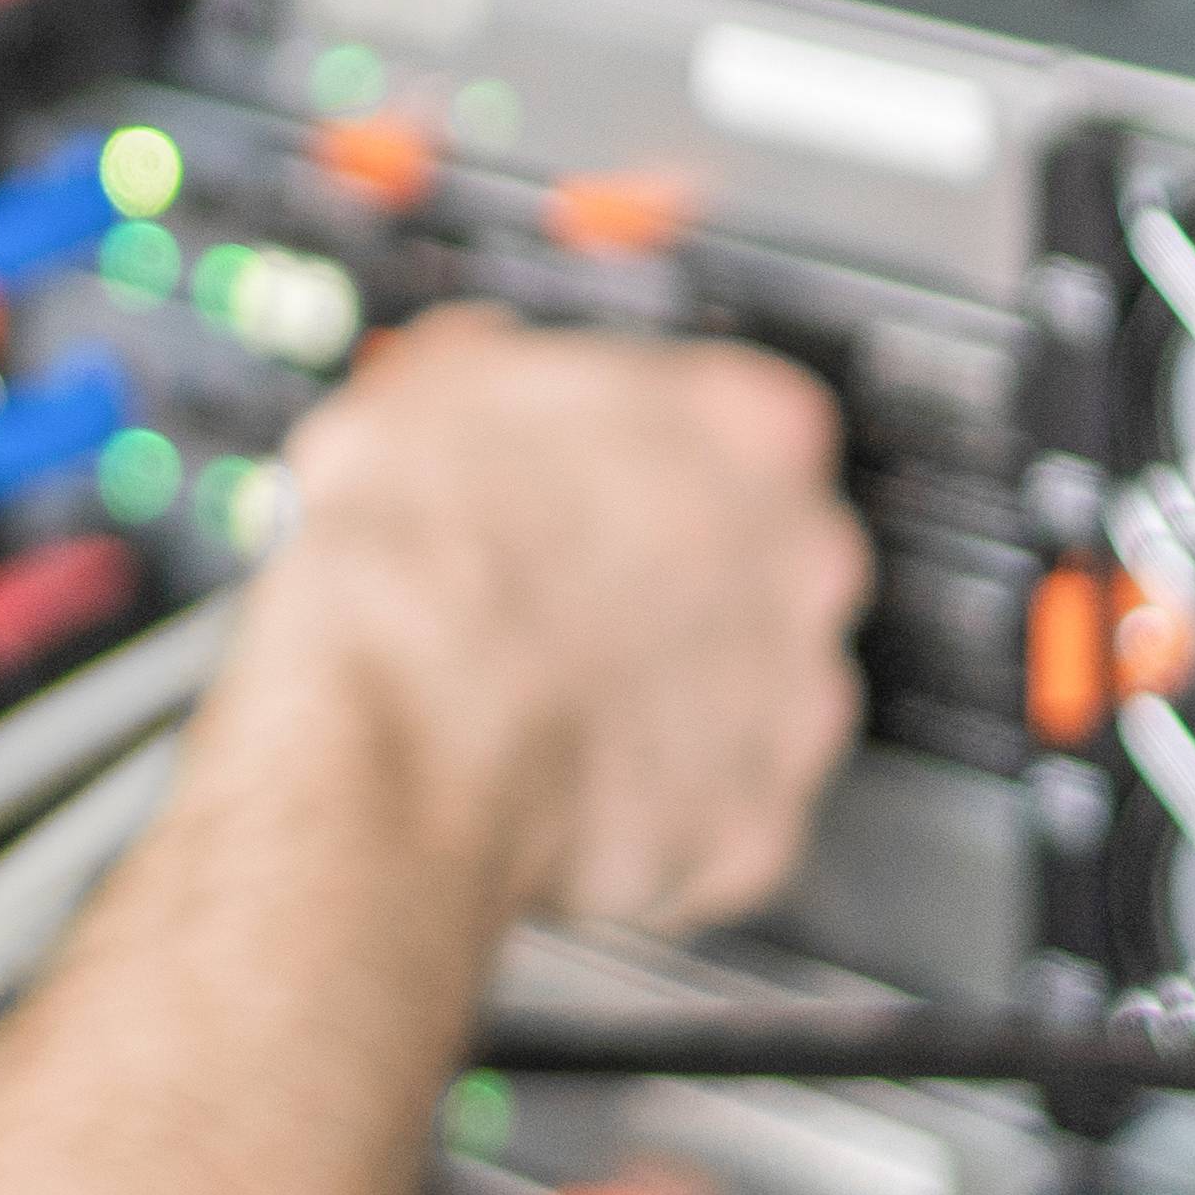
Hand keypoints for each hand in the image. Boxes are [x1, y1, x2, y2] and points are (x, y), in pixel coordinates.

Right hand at [236, 310, 863, 932]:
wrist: (394, 744)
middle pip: (766, 561)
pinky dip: (657, 813)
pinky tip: (572, 790)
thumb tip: (472, 367)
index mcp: (745, 427)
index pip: (744, 422)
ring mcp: (789, 700)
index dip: (656, 463)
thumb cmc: (412, 575)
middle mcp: (800, 560)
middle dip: (679, 585)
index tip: (604, 485)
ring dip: (674, 699)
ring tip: (558, 708)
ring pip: (752, 691)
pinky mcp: (755, 827)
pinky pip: (719, 817)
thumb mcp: (419, 397)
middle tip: (571, 602)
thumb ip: (491, 373)